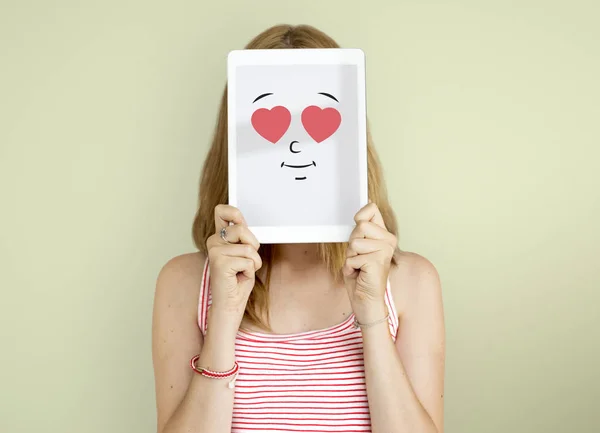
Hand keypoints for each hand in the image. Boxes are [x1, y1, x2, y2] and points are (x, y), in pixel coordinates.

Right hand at [206, 205, 261, 323]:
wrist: (229, 304)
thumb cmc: (237, 280)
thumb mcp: (243, 253)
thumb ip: (242, 237)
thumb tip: (242, 222)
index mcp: (219, 238)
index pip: (222, 212)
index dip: (233, 211)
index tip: (240, 219)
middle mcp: (213, 241)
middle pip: (242, 229)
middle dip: (253, 246)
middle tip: (246, 261)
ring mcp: (215, 251)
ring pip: (249, 247)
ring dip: (253, 262)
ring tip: (242, 271)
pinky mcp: (220, 262)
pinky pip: (248, 261)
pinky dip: (250, 271)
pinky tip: (238, 277)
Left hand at [343, 203, 396, 323]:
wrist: (365, 300)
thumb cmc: (360, 275)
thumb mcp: (358, 247)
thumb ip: (361, 231)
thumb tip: (365, 210)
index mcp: (384, 235)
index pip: (371, 209)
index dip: (360, 217)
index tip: (359, 228)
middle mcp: (389, 241)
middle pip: (360, 225)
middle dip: (352, 243)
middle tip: (358, 257)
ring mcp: (385, 251)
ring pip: (355, 242)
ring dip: (351, 256)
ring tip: (359, 266)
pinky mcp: (377, 261)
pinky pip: (352, 258)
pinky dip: (350, 267)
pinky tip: (359, 274)